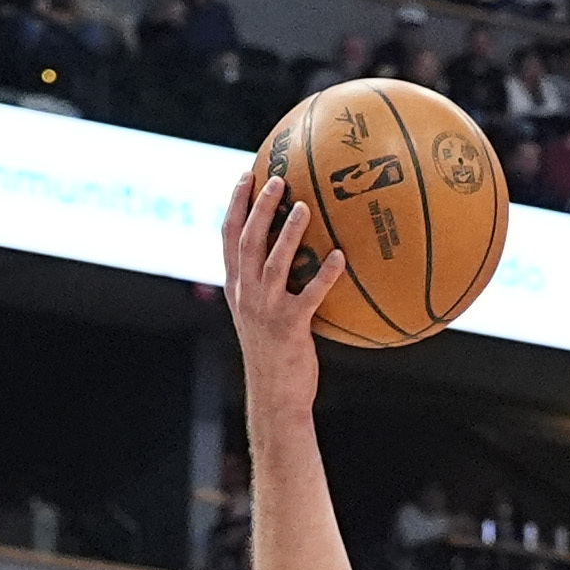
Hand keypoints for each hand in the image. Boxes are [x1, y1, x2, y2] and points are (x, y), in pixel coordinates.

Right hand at [222, 170, 349, 417]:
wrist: (274, 395)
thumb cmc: (274, 354)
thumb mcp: (260, 314)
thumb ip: (267, 284)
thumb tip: (293, 253)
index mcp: (236, 286)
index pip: (229, 236)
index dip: (236, 204)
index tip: (247, 174)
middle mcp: (246, 293)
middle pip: (248, 240)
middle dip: (259, 207)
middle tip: (277, 179)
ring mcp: (266, 309)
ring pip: (274, 262)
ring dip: (289, 232)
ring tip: (305, 207)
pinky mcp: (290, 327)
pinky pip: (309, 295)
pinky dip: (325, 275)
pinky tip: (340, 257)